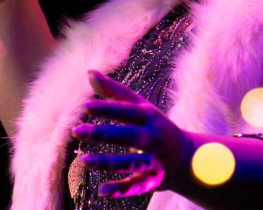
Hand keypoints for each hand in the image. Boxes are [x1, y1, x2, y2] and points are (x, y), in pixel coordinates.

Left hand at [71, 70, 193, 197]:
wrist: (187, 157)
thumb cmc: (155, 126)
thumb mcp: (140, 106)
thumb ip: (114, 91)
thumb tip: (89, 72)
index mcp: (149, 117)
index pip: (127, 111)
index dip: (107, 109)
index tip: (85, 106)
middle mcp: (153, 137)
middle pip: (126, 135)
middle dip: (101, 133)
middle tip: (75, 130)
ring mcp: (154, 160)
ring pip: (129, 162)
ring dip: (106, 162)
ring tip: (83, 160)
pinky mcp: (152, 180)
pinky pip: (135, 186)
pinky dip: (120, 190)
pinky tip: (102, 191)